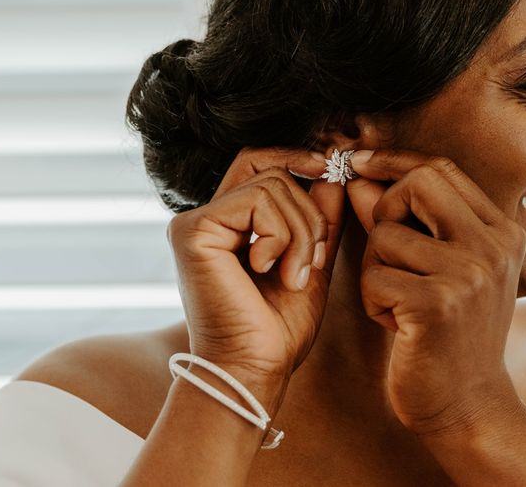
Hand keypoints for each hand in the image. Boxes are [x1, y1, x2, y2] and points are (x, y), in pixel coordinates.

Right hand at [167, 147, 345, 391]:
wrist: (256, 368)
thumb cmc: (279, 326)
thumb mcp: (310, 260)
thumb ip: (319, 217)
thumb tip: (333, 172)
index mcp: (230, 223)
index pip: (258, 162)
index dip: (295, 157)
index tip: (330, 167)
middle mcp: (208, 218)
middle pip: (273, 172)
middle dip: (310, 212)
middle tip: (313, 261)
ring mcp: (196, 222)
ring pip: (271, 185)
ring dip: (299, 232)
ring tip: (293, 276)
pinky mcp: (193, 230)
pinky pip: (256, 201)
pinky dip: (279, 236)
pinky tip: (267, 270)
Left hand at [346, 149, 525, 436]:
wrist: (469, 407)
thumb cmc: (448, 332)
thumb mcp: (436, 268)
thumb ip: (402, 219)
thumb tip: (359, 178)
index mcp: (502, 231)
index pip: (441, 168)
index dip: (394, 162)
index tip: (360, 163)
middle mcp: (494, 245)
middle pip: (419, 182)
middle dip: (386, 208)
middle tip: (389, 251)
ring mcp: (470, 273)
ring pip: (386, 233)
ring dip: (376, 269)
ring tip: (399, 301)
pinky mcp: (438, 303)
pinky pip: (375, 276)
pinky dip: (373, 301)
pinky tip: (398, 326)